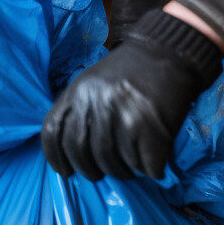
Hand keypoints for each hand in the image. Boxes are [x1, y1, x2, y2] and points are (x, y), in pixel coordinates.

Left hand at [40, 10, 221, 180]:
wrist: (170, 51)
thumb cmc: (131, 72)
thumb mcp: (93, 82)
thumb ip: (78, 110)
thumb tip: (69, 154)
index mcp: (78, 91)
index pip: (53, 132)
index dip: (57, 158)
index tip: (67, 173)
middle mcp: (97, 104)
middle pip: (82, 153)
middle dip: (92, 171)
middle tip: (106, 171)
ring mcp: (123, 116)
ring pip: (114, 164)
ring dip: (124, 172)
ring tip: (132, 164)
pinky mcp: (150, 129)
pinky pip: (144, 166)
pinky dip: (150, 169)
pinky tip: (152, 158)